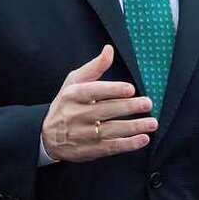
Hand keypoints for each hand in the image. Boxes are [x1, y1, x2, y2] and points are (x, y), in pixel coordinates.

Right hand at [41, 45, 157, 161]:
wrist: (46, 136)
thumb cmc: (66, 104)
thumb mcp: (74, 82)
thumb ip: (94, 67)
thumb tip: (109, 50)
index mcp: (73, 95)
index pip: (93, 92)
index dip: (112, 90)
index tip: (131, 89)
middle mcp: (76, 115)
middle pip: (105, 111)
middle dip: (128, 107)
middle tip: (148, 103)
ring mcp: (83, 134)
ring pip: (110, 130)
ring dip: (133, 127)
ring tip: (152, 123)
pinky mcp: (89, 150)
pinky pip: (111, 147)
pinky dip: (128, 144)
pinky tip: (143, 139)